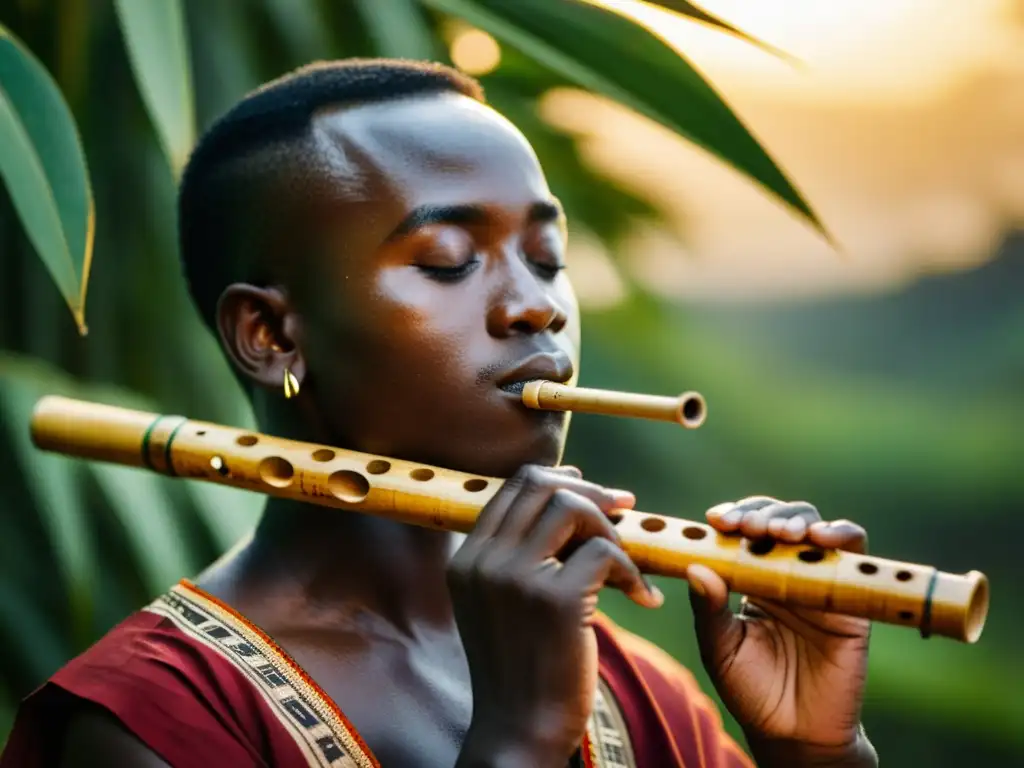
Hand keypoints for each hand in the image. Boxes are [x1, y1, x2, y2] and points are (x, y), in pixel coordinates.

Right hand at [447, 465, 662, 767]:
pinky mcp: (556, 601)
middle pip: (540, 485)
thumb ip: (516, 557)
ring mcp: (516, 579)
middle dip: (589, 491)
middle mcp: (484, 561)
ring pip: (572, 508)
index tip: (589, 491)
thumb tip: (565, 502)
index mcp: (467, 559)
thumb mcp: (497, 604)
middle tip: (623, 508)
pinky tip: (643, 597)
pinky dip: (633, 570)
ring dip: (609, 529)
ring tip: (625, 565)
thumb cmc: (519, 668)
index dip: (557, 479)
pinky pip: (605, 553)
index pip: (512, 487)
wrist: (518, 731)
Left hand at [687, 497, 876, 766]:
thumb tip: (695, 566)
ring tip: (778, 533)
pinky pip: (855, 554)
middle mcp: (784, 570)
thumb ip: (707, 609)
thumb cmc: (750, 688)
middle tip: (747, 527)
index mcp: (749, 576)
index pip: (743, 529)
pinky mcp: (851, 596)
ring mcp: (818, 580)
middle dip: (761, 514)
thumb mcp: (719, 648)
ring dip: (796, 520)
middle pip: (777, 518)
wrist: (793, 732)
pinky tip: (820, 538)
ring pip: (814, 526)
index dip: (733, 516)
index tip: (716, 520)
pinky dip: (842, 534)